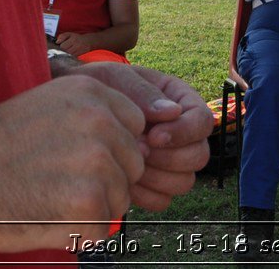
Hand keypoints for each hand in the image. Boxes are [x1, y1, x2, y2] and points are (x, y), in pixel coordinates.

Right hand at [0, 74, 146, 251]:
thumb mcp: (47, 106)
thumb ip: (93, 118)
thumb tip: (137, 144)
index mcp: (93, 91)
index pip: (136, 127)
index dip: (112, 151)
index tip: (77, 161)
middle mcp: (101, 122)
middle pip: (134, 165)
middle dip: (107, 182)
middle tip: (56, 185)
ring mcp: (97, 163)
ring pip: (120, 199)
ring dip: (91, 209)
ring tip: (45, 199)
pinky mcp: (88, 205)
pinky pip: (101, 229)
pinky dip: (76, 233)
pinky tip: (42, 218)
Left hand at [55, 30, 93, 55]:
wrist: (87, 41)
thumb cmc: (76, 38)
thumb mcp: (69, 34)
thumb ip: (62, 36)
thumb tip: (57, 42)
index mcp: (73, 40)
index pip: (63, 46)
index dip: (60, 46)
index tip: (61, 45)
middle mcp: (77, 46)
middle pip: (65, 52)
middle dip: (63, 51)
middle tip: (63, 49)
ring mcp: (79, 51)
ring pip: (68, 55)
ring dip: (66, 54)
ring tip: (66, 51)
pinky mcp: (80, 55)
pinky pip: (72, 58)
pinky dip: (69, 56)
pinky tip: (69, 54)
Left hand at [74, 64, 212, 209]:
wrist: (76, 110)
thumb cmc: (101, 87)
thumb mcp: (119, 79)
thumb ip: (144, 93)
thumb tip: (173, 112)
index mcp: (181, 102)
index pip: (203, 121)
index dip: (184, 133)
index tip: (153, 136)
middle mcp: (182, 133)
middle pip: (199, 156)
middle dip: (169, 158)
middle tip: (136, 150)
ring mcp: (169, 161)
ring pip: (184, 182)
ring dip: (156, 177)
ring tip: (127, 162)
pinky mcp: (153, 184)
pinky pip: (163, 200)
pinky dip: (144, 194)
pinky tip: (121, 177)